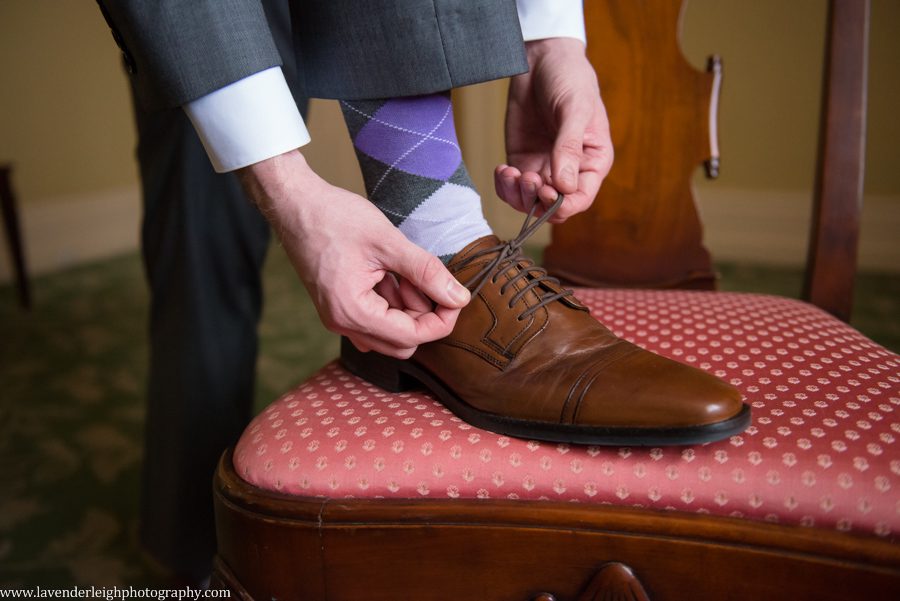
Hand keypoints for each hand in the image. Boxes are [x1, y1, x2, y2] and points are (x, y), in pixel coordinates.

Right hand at [238, 150, 470, 358]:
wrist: (294, 204)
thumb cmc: (333, 217)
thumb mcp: (388, 242)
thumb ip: (426, 272)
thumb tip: (459, 297)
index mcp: (352, 312)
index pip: (412, 336)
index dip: (442, 319)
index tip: (456, 296)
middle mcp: (342, 323)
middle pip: (402, 342)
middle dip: (424, 314)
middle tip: (425, 277)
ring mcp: (338, 317)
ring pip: (390, 333)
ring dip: (407, 307)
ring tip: (402, 269)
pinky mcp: (339, 307)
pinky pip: (375, 320)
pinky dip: (391, 303)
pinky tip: (390, 274)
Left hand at [496, 37, 612, 222]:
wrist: (543, 59)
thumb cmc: (570, 79)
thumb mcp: (575, 108)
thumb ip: (569, 146)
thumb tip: (564, 186)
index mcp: (592, 162)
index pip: (581, 199)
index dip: (563, 205)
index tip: (546, 193)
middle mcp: (569, 171)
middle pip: (552, 207)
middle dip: (536, 200)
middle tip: (526, 177)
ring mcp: (543, 167)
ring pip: (529, 202)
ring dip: (517, 196)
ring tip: (510, 173)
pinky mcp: (521, 160)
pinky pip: (511, 187)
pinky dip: (504, 186)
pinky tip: (502, 170)